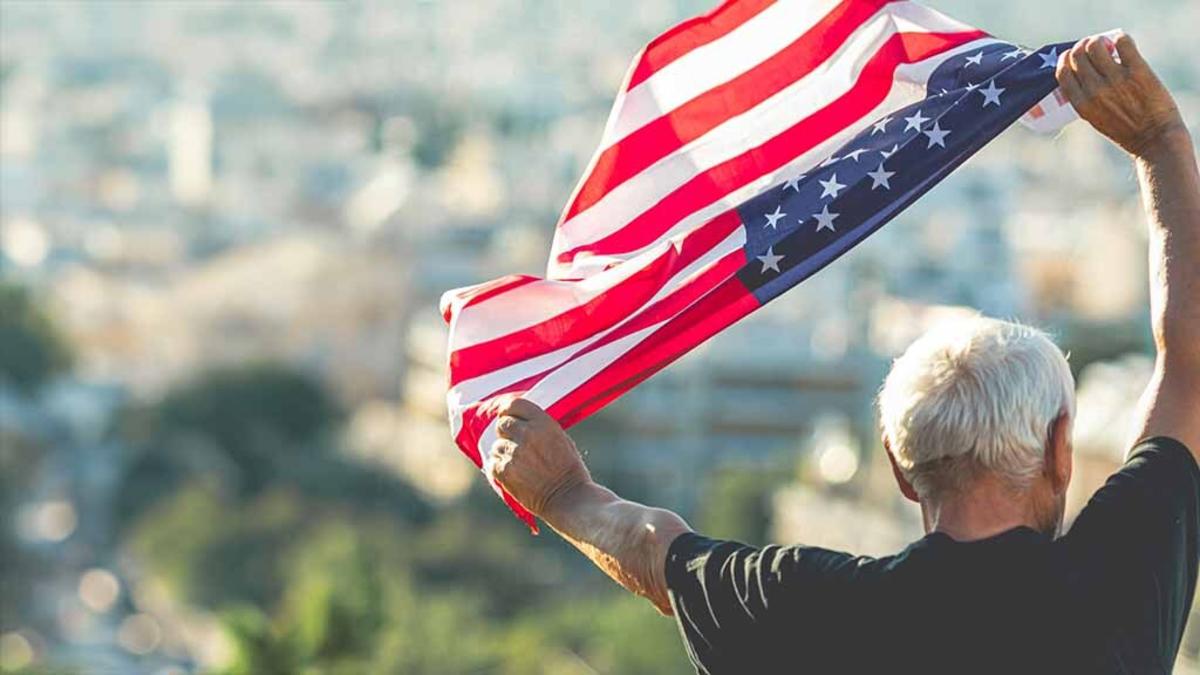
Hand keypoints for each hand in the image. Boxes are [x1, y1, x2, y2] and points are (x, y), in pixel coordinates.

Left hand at [488, 396, 591, 517]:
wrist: (569, 499)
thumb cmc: (569, 470)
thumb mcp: (561, 439)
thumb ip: (541, 428)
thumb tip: (521, 421)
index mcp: (543, 423)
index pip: (515, 404)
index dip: (509, 410)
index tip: (508, 415)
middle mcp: (527, 434)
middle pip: (502, 424)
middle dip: (506, 433)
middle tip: (514, 443)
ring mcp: (514, 453)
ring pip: (496, 446)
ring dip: (503, 453)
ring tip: (518, 464)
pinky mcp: (505, 471)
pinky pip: (492, 463)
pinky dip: (499, 469)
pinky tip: (512, 474)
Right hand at [1056, 33, 1184, 156]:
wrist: (1155, 139)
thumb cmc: (1125, 131)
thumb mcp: (1095, 119)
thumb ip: (1086, 99)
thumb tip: (1083, 72)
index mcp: (1082, 104)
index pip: (1063, 72)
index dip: (1065, 59)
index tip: (1071, 55)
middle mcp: (1095, 90)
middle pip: (1078, 55)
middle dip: (1081, 46)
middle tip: (1091, 45)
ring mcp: (1116, 79)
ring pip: (1096, 45)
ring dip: (1098, 40)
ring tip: (1106, 43)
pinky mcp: (1138, 71)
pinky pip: (1123, 43)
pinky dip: (1121, 39)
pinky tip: (1122, 43)